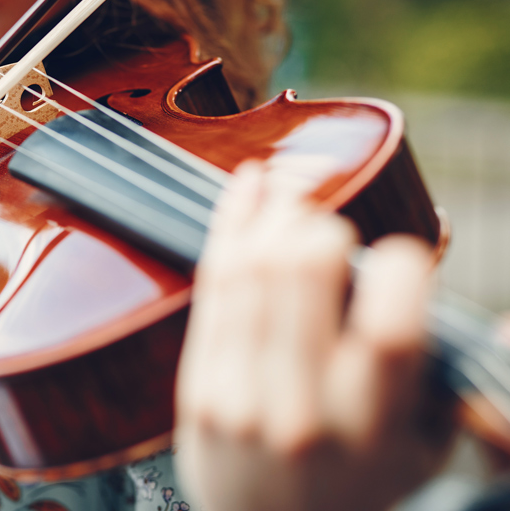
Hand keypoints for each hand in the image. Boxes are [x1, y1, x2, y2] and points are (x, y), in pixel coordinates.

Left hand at [174, 162, 455, 510]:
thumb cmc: (357, 479)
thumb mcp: (420, 445)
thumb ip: (435, 374)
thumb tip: (465, 303)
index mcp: (371, 425)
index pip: (390, 328)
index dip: (401, 268)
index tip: (400, 255)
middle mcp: (302, 408)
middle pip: (306, 274)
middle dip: (324, 224)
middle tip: (333, 221)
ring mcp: (240, 395)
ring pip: (253, 269)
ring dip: (276, 212)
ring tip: (294, 184)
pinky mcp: (198, 384)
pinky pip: (213, 286)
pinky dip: (232, 226)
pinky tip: (250, 185)